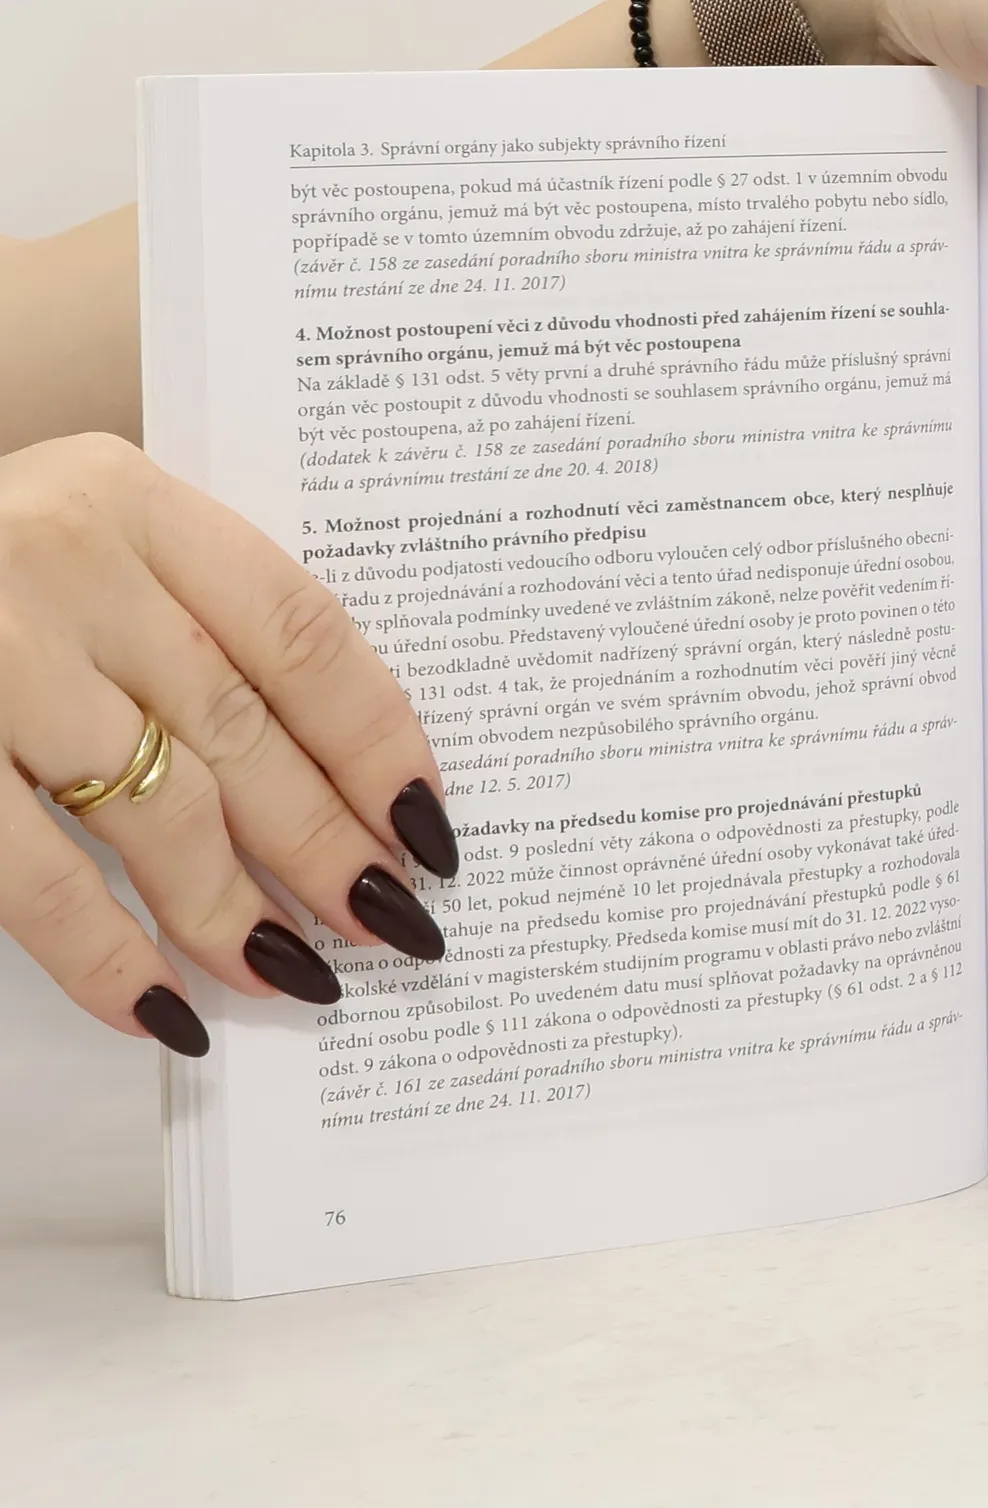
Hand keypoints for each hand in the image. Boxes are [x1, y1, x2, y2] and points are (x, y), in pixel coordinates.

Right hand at [0, 435, 459, 1055]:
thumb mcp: (76, 545)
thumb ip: (180, 619)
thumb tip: (325, 771)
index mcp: (128, 500)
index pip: (301, 632)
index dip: (377, 740)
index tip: (428, 820)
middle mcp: (66, 560)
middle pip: (243, 729)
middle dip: (328, 842)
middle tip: (391, 919)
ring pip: (158, 807)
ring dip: (235, 908)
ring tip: (299, 972)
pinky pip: (35, 875)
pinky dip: (106, 955)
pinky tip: (167, 1007)